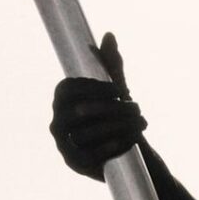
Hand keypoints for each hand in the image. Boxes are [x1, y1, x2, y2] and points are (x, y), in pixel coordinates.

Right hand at [50, 30, 146, 179]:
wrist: (130, 154)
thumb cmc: (120, 118)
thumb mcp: (117, 91)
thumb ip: (111, 66)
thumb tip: (109, 36)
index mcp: (62, 103)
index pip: (68, 89)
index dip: (94, 87)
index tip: (119, 89)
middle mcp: (57, 123)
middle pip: (79, 110)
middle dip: (111, 107)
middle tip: (136, 106)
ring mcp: (63, 145)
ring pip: (87, 131)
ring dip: (119, 124)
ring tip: (141, 121)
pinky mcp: (75, 164)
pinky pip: (92, 153)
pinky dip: (115, 144)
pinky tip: (134, 138)